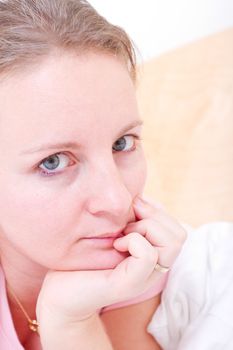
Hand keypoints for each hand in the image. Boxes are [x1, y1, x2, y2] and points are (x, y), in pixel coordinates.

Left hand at [36, 196, 186, 332]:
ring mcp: (144, 278)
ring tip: (122, 234)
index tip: (131, 209)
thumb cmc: (84, 258)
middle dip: (153, 217)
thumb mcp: (113, 232)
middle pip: (179, 236)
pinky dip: (133, 240)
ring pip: (172, 243)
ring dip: (146, 228)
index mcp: (153, 256)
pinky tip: (116, 244)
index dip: (156, 211)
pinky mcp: (130, 284)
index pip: (177, 230)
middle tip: (126, 223)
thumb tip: (140, 197)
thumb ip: (131, 218)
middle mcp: (154, 269)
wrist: (60, 290)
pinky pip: (148, 254)